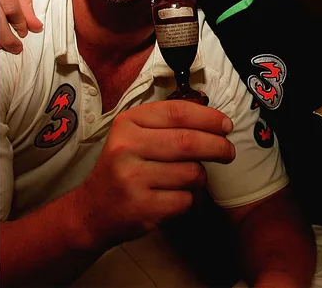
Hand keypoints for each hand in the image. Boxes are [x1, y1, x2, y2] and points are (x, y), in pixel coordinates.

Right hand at [72, 99, 235, 249]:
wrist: (93, 209)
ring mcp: (132, 178)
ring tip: (187, 179)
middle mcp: (126, 147)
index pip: (176, 112)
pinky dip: (188, 200)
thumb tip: (211, 117)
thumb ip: (165, 124)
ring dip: (199, 177)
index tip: (226, 125)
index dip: (208, 117)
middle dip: (218, 146)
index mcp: (126, 123)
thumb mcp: (133, 136)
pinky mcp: (142, 206)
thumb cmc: (122, 168)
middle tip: (228, 152)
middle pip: (188, 142)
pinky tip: (172, 197)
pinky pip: (185, 199)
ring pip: (191, 173)